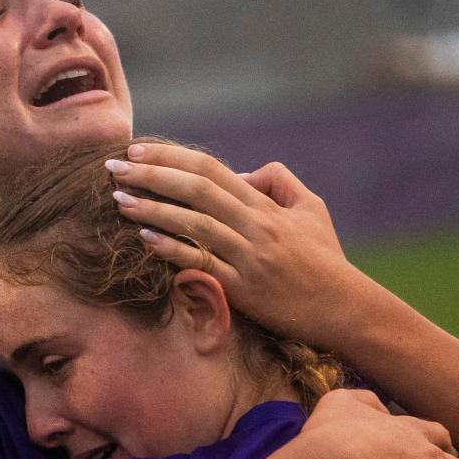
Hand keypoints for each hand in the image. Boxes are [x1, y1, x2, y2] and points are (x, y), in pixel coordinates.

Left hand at [109, 143, 357, 343]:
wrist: (344, 308)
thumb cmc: (326, 258)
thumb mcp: (311, 208)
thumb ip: (277, 180)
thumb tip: (239, 173)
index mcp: (265, 206)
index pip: (211, 171)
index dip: (172, 157)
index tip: (138, 150)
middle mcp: (255, 227)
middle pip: (196, 191)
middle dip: (151, 175)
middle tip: (114, 168)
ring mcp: (249, 258)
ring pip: (195, 225)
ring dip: (153, 210)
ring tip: (119, 200)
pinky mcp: (244, 290)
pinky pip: (203, 265)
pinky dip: (173, 250)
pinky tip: (145, 239)